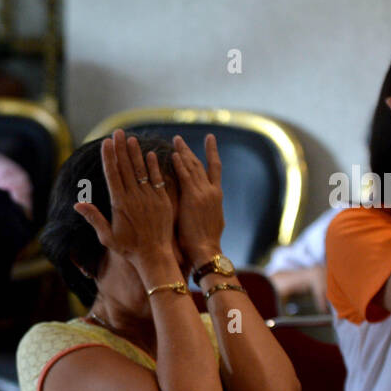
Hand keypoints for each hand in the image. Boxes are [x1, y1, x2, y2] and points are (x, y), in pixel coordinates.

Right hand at [73, 129, 176, 272]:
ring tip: (131, 139)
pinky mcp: (163, 200)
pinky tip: (150, 154)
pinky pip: (158, 179)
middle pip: (126, 168)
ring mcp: (149, 197)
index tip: (106, 143)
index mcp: (119, 204)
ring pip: (141, 170)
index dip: (109, 157)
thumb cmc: (128, 248)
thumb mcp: (106, 236)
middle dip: (121, 149)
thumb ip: (94, 218)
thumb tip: (77, 203)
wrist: (154, 256)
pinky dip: (154, 166)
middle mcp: (134, 197)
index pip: (112, 175)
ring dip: (136, 153)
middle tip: (117, 132)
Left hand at [171, 134, 224, 264]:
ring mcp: (204, 193)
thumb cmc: (206, 245)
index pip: (214, 169)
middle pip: (200, 165)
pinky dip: (180, 165)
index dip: (211, 154)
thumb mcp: (212, 224)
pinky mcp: (194, 198)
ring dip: (183, 152)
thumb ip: (208, 213)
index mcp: (217, 197)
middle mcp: (212, 191)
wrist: (207, 252)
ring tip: (175, 140)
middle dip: (189, 150)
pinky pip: (186, 176)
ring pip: (193, 167)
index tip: (209, 141)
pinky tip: (173, 154)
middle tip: (179, 138)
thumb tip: (207, 212)